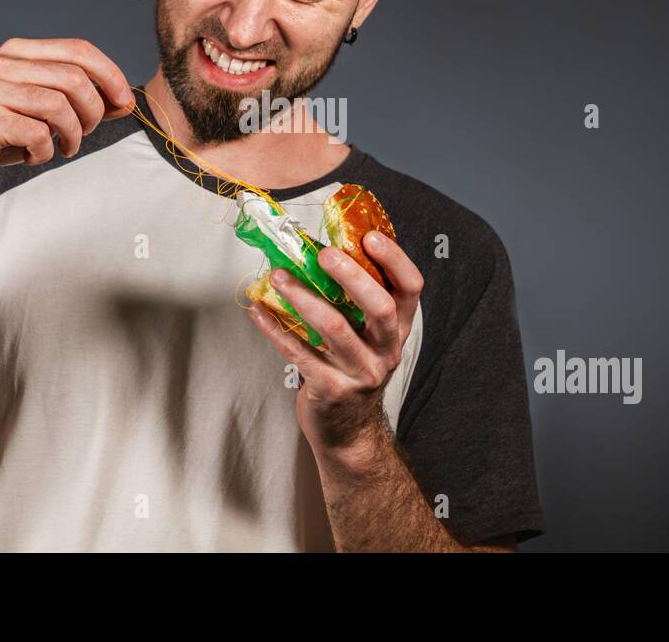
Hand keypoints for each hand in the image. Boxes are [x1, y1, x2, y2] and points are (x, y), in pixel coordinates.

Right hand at [0, 37, 134, 195]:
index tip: (125, 101)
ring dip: (73, 135)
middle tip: (86, 133)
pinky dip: (45, 151)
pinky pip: (37, 134)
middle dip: (94, 111)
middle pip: (74, 78)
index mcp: (17, 52)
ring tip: (63, 148)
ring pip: (59, 106)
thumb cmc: (1, 135)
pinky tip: (33, 155)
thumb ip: (82, 102)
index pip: (78, 49)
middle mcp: (1, 65)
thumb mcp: (43, 113)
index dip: (110, 74)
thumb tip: (125, 101)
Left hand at [246, 231, 423, 463]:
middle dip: (350, 276)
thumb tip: (321, 248)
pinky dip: (275, 329)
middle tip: (322, 254)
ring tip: (277, 276)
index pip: (410, 288)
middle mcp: (385, 350)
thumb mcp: (368, 337)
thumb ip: (357, 301)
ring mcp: (360, 373)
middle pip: (378, 307)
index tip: (370, 237)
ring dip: (302, 296)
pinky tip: (258, 311)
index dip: (394, 260)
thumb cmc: (354, 370)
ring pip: (333, 328)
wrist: (349, 432)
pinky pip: (299, 353)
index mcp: (398, 329)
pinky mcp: (330, 389)